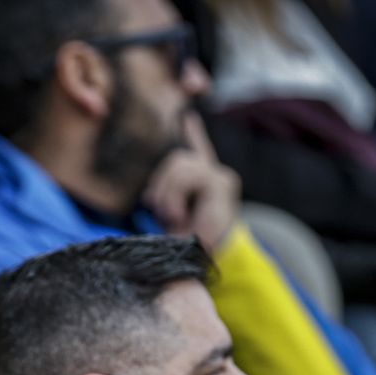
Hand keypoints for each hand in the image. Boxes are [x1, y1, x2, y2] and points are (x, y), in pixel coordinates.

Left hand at [142, 112, 239, 251]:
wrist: (195, 258)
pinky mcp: (221, 183)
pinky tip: (180, 216)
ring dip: (168, 194)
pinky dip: (176, 197)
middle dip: (162, 185)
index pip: (197, 148)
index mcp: (199, 181)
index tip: (187, 115)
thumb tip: (154, 179)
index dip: (193, 131)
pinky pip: (190, 175)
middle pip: (177, 158)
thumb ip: (165, 191)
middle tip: (164, 212)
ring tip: (174, 216)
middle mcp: (213, 175)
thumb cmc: (181, 239)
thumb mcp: (167, 211)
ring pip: (180, 164)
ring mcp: (219, 177)